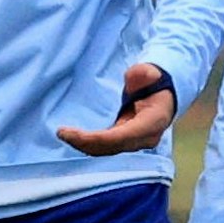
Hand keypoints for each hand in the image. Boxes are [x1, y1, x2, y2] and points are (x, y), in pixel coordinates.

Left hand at [56, 63, 175, 155]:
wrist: (162, 91)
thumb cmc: (153, 79)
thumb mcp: (150, 72)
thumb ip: (144, 73)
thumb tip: (138, 75)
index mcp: (153, 122)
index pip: (122, 137)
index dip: (97, 138)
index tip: (74, 133)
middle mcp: (144, 137)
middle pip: (112, 147)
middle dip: (85, 143)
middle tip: (61, 133)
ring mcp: (135, 142)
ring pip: (107, 150)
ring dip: (84, 145)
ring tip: (63, 134)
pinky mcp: (125, 141)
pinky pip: (106, 146)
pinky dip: (89, 143)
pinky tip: (73, 137)